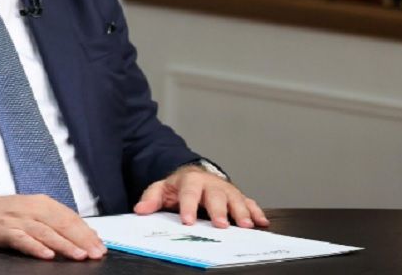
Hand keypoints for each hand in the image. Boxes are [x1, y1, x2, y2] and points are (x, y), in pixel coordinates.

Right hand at [0, 194, 106, 260]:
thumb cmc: (3, 214)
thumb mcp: (30, 212)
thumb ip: (53, 222)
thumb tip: (80, 236)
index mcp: (41, 202)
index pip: (70, 217)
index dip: (87, 232)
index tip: (100, 245)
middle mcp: (31, 208)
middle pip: (61, 223)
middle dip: (82, 239)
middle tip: (96, 253)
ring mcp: (17, 219)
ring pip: (46, 232)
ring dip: (64, 244)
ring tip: (79, 255)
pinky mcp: (3, 230)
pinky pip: (22, 239)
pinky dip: (35, 247)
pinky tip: (47, 255)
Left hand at [133, 165, 268, 228]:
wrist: (195, 175)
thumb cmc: (179, 186)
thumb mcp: (162, 189)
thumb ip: (151, 198)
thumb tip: (140, 209)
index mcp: (191, 181)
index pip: (189, 193)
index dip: (188, 207)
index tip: (188, 221)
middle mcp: (211, 184)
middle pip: (216, 196)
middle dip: (219, 210)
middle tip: (221, 225)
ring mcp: (226, 190)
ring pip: (236, 199)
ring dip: (242, 212)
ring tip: (247, 225)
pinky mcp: (237, 196)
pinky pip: (249, 202)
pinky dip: (256, 211)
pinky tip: (261, 221)